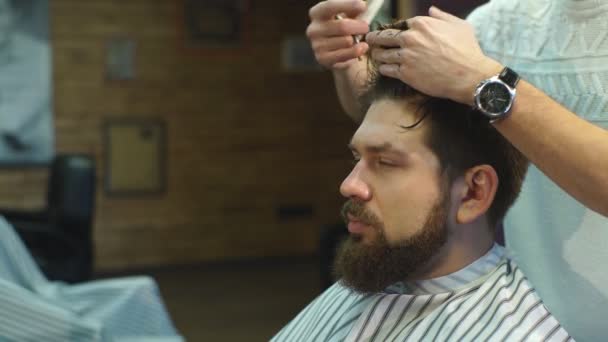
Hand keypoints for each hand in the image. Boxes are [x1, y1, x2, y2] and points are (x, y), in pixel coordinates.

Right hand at [306, 0, 370, 69]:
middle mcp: (313, 29)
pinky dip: (355, 52)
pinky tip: (359, 49)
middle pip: (342, 26)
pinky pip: (345, 55)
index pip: (330, 6)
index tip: (363, 6)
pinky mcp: (323, 59)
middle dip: (359, 27)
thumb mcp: (348, 14)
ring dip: (357, 41)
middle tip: (366, 28)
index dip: (348, 5)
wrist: (339, 49)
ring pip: (346, 42)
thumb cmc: (344, 27)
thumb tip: (361, 7)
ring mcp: (317, 46)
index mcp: (317, 13)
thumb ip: (353, 9)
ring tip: (359, 40)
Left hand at [365, 6, 501, 104]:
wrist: (468, 76)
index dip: (395, 29)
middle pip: (384, 36)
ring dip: (378, 54)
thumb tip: (431, 10)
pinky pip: (387, 69)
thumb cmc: (467, 50)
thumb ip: (442, 16)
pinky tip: (384, 68)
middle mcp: (410, 38)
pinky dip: (384, 68)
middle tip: (369, 40)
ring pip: (382, 54)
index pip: (400, 24)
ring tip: (375, 55)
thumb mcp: (459, 26)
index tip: (391, 33)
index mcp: (421, 23)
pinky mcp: (405, 73)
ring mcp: (405, 56)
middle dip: (375, 38)